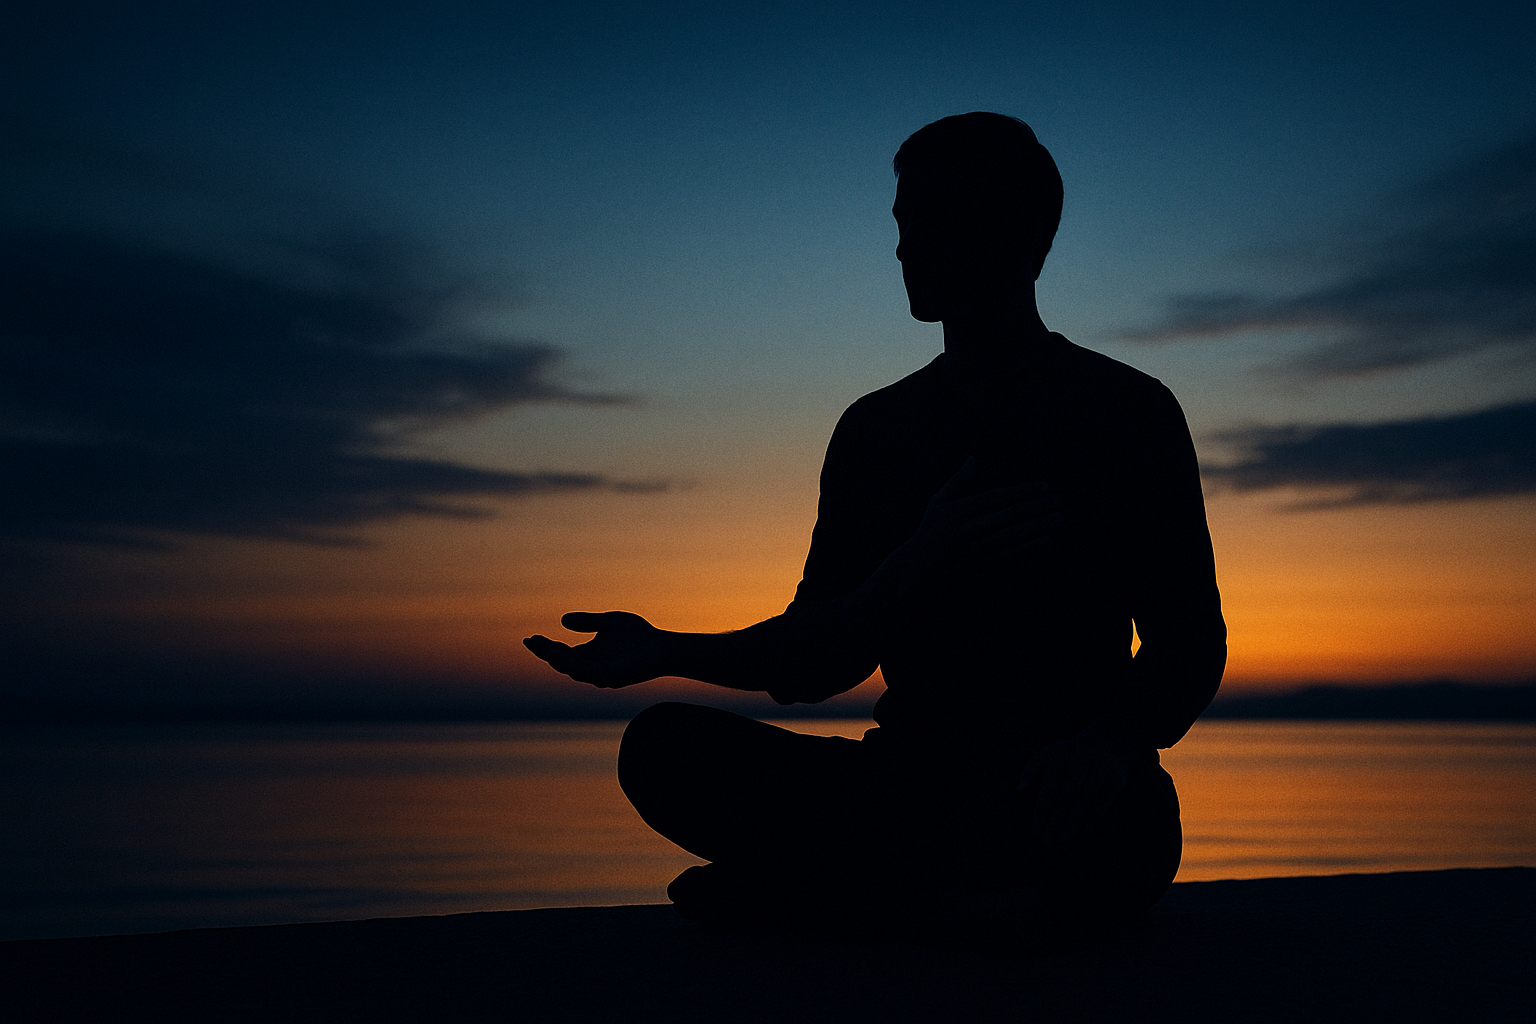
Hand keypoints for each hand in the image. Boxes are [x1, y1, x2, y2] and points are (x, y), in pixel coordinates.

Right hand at [523, 611, 668, 687]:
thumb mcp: (608, 622)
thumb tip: (563, 620)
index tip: (531, 637)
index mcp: (588, 655)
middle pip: (561, 663)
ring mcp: (600, 674)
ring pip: (572, 670)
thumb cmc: (639, 636)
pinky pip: (590, 673)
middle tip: (532, 642)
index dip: (545, 647)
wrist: (663, 648)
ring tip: (544, 648)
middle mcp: (590, 667)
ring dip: (557, 659)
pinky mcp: (612, 677)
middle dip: (546, 653)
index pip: (561, 653)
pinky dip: (577, 666)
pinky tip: (567, 658)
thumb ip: (588, 621)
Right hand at [907, 456, 1061, 586]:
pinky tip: (1046, 539)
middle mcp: (973, 526)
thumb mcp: (939, 502)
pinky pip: (1012, 554)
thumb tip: (973, 459)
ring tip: (1058, 518)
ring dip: (1040, 525)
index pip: (1001, 496)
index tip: (1044, 487)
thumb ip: (959, 481)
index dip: (1024, 491)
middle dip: (1039, 506)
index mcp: (964, 508)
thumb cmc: (930, 532)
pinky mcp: (983, 565)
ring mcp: (979, 547)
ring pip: (1016, 533)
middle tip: (1059, 501)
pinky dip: (1030, 547)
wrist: (918, 569)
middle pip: (1013, 514)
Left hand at [1016, 731, 1128, 846]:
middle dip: (1056, 819)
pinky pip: (1105, 800)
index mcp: (1061, 753)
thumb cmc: (1071, 754)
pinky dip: (1094, 816)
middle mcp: (1082, 758)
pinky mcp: (1118, 777)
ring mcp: (1102, 767)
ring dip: (1074, 821)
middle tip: (1046, 840)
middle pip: (1067, 794)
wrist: (1110, 739)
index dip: (1042, 809)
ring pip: (1086, 798)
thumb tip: (1019, 790)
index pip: (1049, 785)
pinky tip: (1083, 830)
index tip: (1035, 829)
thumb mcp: (1049, 754)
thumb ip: (1032, 770)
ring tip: (1062, 839)